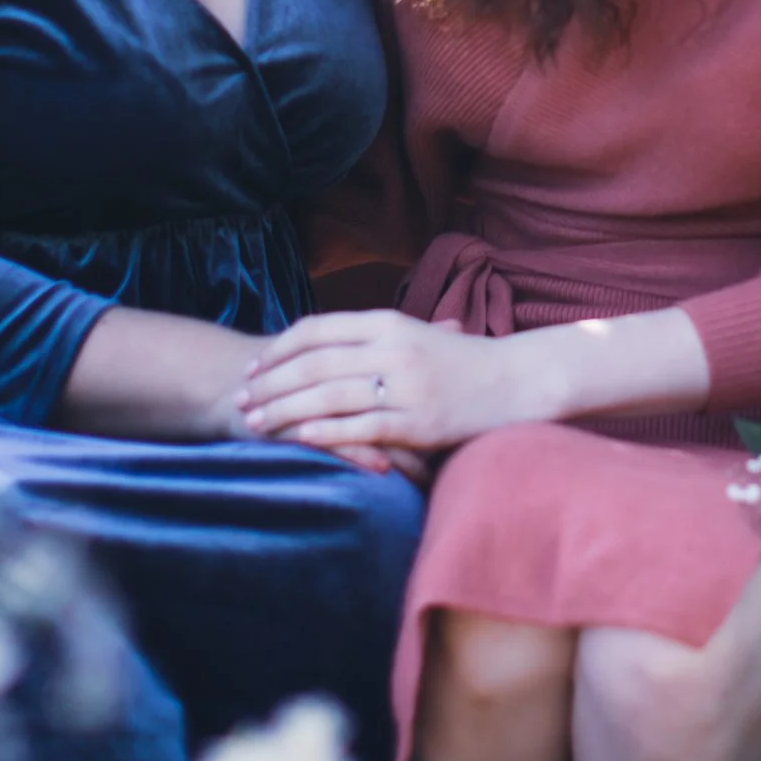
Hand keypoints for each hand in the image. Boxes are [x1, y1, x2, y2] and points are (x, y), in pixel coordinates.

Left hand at [240, 309, 528, 459]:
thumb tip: (328, 347)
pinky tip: (299, 437)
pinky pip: (362, 426)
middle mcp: (393, 349)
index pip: (319, 329)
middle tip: (239, 398)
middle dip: (270, 382)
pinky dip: (325, 431)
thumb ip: (377, 339)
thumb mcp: (420, 335)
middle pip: (314, 363)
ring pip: (330, 395)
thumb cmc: (468, 362)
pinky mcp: (419, 422)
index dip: (280, 348)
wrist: (521, 381)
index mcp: (390, 323)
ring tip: (254, 423)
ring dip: (285, 409)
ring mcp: (406, 386)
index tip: (254, 366)